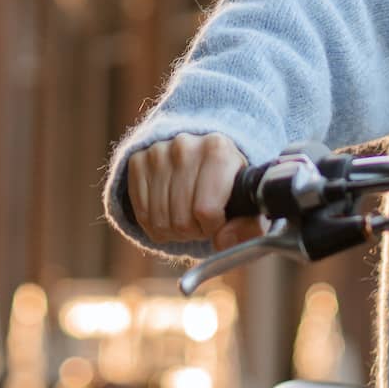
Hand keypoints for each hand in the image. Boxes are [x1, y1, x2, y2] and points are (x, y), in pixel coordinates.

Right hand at [125, 132, 263, 248]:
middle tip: (202, 220)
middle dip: (194, 231)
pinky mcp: (137, 161)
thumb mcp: (250, 205)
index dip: (213, 226)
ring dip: (175, 232)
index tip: (218, 219)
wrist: (203, 156)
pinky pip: (141, 215)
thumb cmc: (231, 186)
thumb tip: (222, 241)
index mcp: (218, 149)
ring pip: (159, 221)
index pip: (206, 210)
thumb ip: (250, 228)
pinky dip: (155, 226)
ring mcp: (157, 153)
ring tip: (188, 217)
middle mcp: (184, 145)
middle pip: (181, 220)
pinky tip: (170, 213)